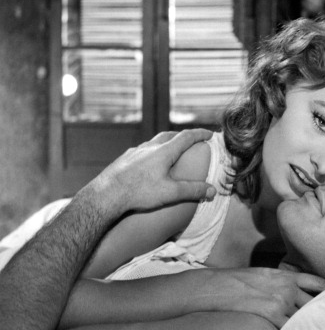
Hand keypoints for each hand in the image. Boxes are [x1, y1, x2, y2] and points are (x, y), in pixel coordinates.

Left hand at [88, 129, 214, 213]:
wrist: (106, 194)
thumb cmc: (139, 192)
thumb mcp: (171, 193)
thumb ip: (193, 190)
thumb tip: (213, 190)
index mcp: (164, 152)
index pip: (186, 137)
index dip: (200, 134)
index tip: (210, 134)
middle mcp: (149, 147)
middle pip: (169, 135)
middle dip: (183, 136)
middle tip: (192, 141)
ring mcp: (135, 152)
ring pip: (154, 142)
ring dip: (166, 143)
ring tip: (171, 151)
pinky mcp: (125, 159)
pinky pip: (142, 151)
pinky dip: (152, 152)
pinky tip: (150, 163)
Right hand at [222, 268, 324, 327]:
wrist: (218, 285)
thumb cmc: (236, 281)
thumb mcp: (263, 275)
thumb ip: (280, 283)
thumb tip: (289, 293)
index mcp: (286, 276)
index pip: (317, 282)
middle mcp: (288, 287)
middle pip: (314, 303)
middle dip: (322, 313)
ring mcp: (281, 301)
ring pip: (303, 317)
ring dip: (309, 328)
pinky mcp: (271, 314)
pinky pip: (288, 328)